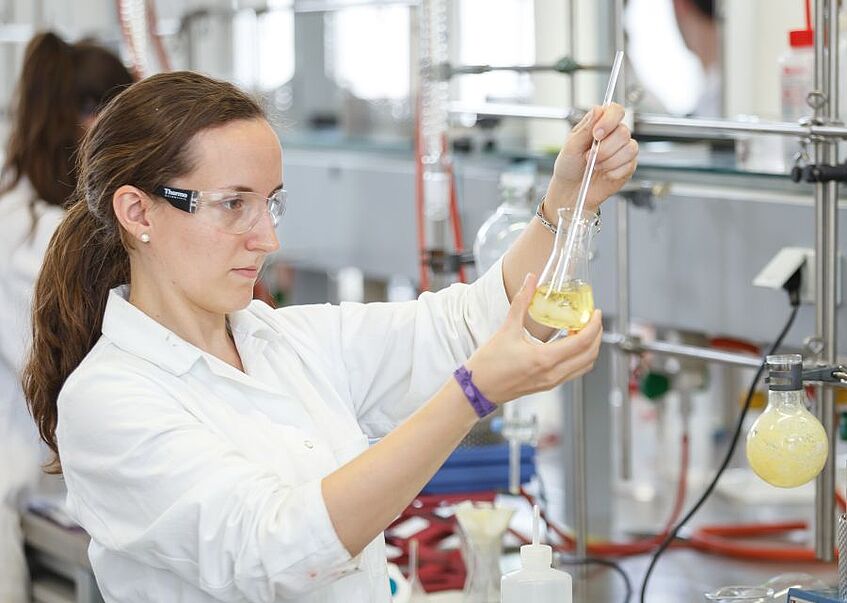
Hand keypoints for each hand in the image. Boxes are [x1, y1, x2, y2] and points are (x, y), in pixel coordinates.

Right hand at [464, 273, 602, 403]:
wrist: (477, 389)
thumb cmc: (488, 364)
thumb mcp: (506, 329)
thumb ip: (521, 301)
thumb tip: (530, 280)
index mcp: (544, 359)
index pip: (583, 342)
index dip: (594, 325)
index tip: (595, 312)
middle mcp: (552, 373)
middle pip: (590, 355)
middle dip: (597, 335)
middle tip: (592, 319)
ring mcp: (551, 382)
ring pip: (584, 366)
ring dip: (590, 348)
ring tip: (582, 330)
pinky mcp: (547, 385)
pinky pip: (573, 372)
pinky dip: (579, 357)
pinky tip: (569, 344)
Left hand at [545, 103, 637, 212]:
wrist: (571, 190)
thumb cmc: (569, 166)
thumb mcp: (571, 146)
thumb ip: (585, 128)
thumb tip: (597, 110)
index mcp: (599, 124)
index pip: (615, 110)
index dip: (609, 120)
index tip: (597, 134)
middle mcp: (613, 135)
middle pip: (624, 132)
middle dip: (605, 148)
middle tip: (590, 157)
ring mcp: (623, 151)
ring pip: (629, 149)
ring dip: (609, 161)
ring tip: (595, 166)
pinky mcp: (628, 166)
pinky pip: (629, 165)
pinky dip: (613, 172)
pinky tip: (604, 174)